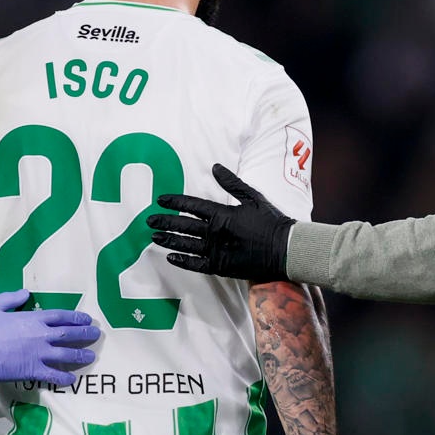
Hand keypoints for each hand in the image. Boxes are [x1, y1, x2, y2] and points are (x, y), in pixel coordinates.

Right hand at [0, 290, 99, 386]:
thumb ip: (12, 298)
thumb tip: (27, 294)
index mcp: (31, 318)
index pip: (60, 316)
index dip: (75, 317)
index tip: (86, 319)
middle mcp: (39, 336)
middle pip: (68, 334)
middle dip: (84, 334)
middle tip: (96, 335)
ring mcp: (37, 355)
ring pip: (66, 355)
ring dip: (80, 355)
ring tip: (91, 356)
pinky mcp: (30, 372)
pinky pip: (53, 375)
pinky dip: (64, 378)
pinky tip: (72, 379)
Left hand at [148, 165, 293, 281]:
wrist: (285, 249)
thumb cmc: (271, 222)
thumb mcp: (253, 198)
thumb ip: (231, 183)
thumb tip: (214, 167)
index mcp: (222, 213)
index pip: (191, 205)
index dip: (174, 201)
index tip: (160, 200)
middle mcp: (215, 232)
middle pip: (183, 225)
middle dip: (164, 221)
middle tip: (149, 220)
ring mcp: (216, 251)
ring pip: (186, 244)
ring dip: (168, 240)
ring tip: (154, 237)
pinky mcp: (221, 266)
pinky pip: (196, 264)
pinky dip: (182, 261)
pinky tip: (170, 257)